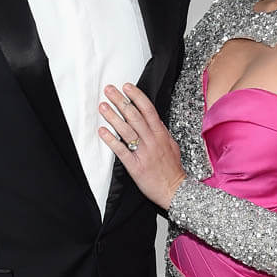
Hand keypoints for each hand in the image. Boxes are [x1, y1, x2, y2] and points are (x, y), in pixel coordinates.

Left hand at [99, 82, 186, 210]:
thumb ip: (161, 132)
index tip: (127, 86)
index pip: (148, 109)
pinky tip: (102, 131)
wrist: (175, 190)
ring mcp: (143, 153)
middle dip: (120, 101)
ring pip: (126, 130)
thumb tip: (154, 120)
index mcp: (161, 134)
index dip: (137, 96)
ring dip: (113, 116)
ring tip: (102, 106)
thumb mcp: (171, 145)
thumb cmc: (172, 169)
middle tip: (109, 90)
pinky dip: (111, 139)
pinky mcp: (135, 166)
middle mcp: (152, 141)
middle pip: (134, 116)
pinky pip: (121, 150)